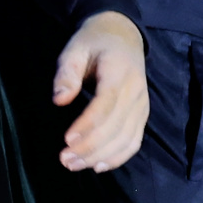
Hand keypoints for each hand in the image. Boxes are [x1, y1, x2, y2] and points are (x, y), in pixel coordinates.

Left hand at [51, 10, 148, 170]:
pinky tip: (98, 166)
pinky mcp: (142, 115)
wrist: (123, 36)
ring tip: (74, 165)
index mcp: (120, 71)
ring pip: (126, 138)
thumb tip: (59, 100)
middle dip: (90, 147)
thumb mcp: (74, 49)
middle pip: (117, 126)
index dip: (88, 124)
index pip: (107, 103)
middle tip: (64, 159)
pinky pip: (134, 141)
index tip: (67, 140)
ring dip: (101, 156)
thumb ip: (66, 73)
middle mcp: (136, 91)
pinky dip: (118, 157)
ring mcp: (142, 105)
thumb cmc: (94, 43)